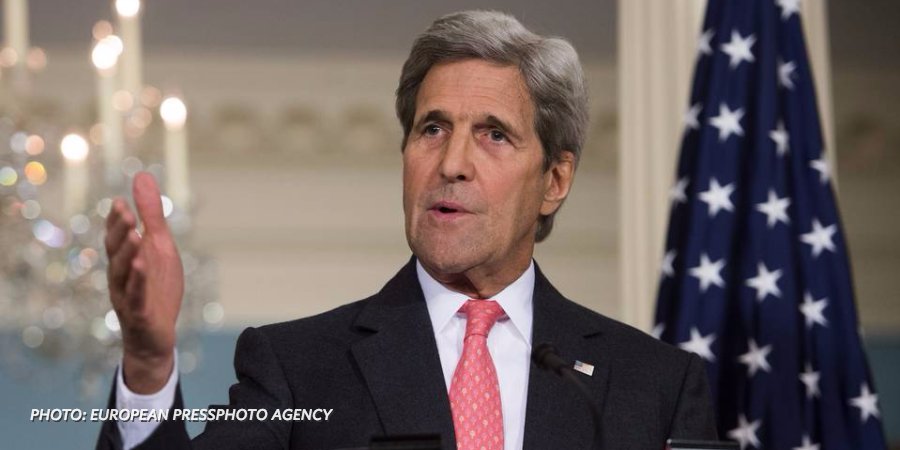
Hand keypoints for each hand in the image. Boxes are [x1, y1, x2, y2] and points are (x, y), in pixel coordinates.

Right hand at [105, 172, 183, 393]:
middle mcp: (120, 275)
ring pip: (123, 273)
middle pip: (116, 252)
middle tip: (126, 212)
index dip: (117, 221)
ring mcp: (127, 295)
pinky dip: (138, 280)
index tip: (120, 202)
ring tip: (134, 235)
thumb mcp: (159, 246)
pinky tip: (142, 266)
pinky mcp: (140, 313)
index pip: (117, 237)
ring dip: (127, 254)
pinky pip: (137, 295)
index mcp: (125, 259)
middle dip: (120, 232)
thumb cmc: (156, 287)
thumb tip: (142, 176)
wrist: (156, 335)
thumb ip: (151, 214)